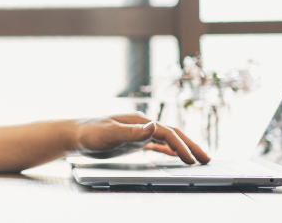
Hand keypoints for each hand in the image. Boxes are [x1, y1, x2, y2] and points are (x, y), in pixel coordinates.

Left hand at [72, 113, 209, 164]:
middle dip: (190, 146)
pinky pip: (156, 145)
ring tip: (197, 159)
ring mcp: (138, 133)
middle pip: (172, 134)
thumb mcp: (109, 133)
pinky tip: (175, 156)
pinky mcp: (132, 141)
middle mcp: (141, 125)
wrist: (75, 135)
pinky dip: (168, 150)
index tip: (191, 160)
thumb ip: (131, 132)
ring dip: (182, 148)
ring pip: (167, 139)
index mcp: (139, 122)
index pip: (166, 132)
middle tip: (206, 159)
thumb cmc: (90, 133)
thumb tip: (153, 126)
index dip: (180, 146)